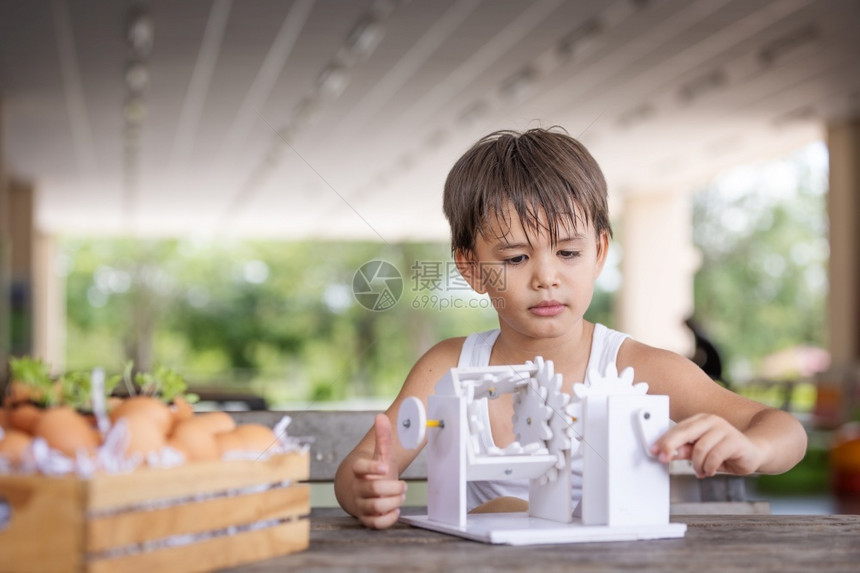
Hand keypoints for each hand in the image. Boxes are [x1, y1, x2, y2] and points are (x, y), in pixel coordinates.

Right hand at [349, 414, 406, 528]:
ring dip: (394, 501)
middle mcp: (358, 488)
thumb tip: (380, 416)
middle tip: (402, 486)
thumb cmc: (374, 473)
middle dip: (394, 487)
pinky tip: (395, 510)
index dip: (373, 468)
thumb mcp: (380, 455)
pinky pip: (376, 523)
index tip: (386, 467)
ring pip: (376, 506)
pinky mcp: (366, 519)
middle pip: (374, 489)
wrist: (359, 493)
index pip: (361, 468)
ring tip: (400, 496)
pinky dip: (389, 518)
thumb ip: (382, 437)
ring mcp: (361, 504)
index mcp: (359, 471)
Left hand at [650, 413, 764, 477]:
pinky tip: (710, 471)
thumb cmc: (724, 451)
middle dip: (671, 446)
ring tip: (700, 471)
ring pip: (700, 448)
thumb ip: (685, 451)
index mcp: (700, 420)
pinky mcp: (735, 440)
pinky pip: (715, 455)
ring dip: (697, 464)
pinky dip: (709, 467)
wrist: (754, 452)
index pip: (677, 429)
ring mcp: (724, 429)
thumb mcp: (700, 452)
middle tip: (664, 459)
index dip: (664, 441)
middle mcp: (711, 421)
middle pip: (685, 432)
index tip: (653, 451)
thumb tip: (667, 453)